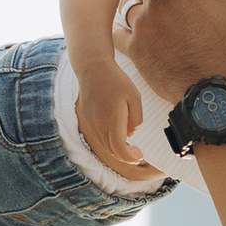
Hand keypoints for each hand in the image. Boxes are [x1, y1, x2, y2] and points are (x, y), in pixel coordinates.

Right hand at [74, 66, 152, 181]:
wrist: (93, 68)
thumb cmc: (116, 80)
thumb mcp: (135, 96)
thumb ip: (136, 118)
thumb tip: (130, 134)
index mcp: (112, 117)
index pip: (119, 148)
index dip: (129, 157)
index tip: (139, 156)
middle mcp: (98, 123)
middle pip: (112, 150)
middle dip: (125, 155)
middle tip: (137, 152)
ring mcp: (90, 123)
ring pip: (104, 146)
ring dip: (117, 149)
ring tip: (129, 145)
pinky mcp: (85, 121)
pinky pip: (98, 137)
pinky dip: (108, 141)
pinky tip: (117, 135)